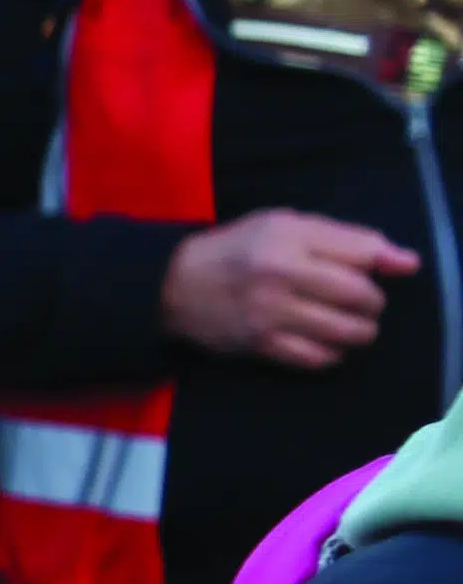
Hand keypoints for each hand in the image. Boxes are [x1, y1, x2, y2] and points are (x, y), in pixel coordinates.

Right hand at [162, 208, 417, 367]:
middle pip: (360, 296)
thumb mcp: (287, 225)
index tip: (385, 269)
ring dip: (359, 330)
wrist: (175, 284)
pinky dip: (332, 352)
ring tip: (348, 322)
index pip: (363, 254)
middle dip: (372, 302)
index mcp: (288, 238)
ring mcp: (269, 314)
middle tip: (360, 300)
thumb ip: (348, 239)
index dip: (383, 263)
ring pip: (345, 331)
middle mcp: (279, 275)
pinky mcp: (260, 345)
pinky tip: (324, 340)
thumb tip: (408, 262)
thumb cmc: (238, 249)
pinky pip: (318, 358)